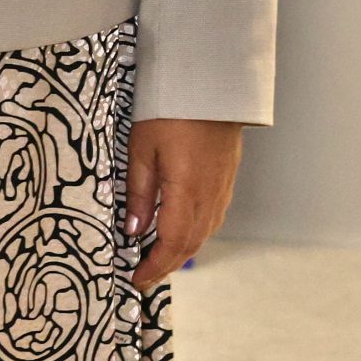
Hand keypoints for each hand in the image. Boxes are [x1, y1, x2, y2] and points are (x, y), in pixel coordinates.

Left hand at [126, 118, 241, 289]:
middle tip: (143, 275)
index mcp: (187, 191)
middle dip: (166, 265)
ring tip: (158, 258)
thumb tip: (133, 231)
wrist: (210, 81)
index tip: (135, 279)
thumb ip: (139, 192)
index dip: (153, 267)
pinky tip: (181, 229)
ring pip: (204, 233)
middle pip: (190, 244)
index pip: (171, 244)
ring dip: (181, 250)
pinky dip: (195, 232)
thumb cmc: (170, 108)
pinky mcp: (227, 177)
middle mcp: (210, 195)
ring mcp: (222, 187)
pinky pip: (213, 216)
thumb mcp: (141, 148)